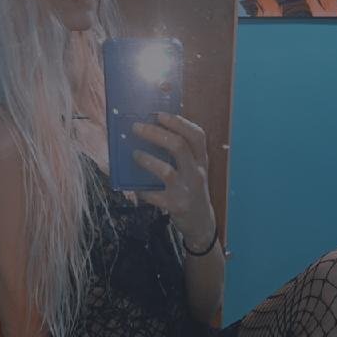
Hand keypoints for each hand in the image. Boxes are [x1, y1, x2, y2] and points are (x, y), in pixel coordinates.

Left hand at [132, 113, 215, 247]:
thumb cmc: (191, 189)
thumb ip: (181, 153)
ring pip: (167, 171)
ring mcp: (187, 190)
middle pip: (179, 147)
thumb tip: (151, 132)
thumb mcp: (193, 169)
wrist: (201, 222)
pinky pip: (155, 196)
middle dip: (155, 134)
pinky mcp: (176, 206)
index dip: (179, 122)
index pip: (196, 135)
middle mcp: (197, 173)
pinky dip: (143, 191)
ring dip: (147, 160)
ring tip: (135, 154)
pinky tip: (135, 187)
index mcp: (201, 160)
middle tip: (136, 127)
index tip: (159, 114)